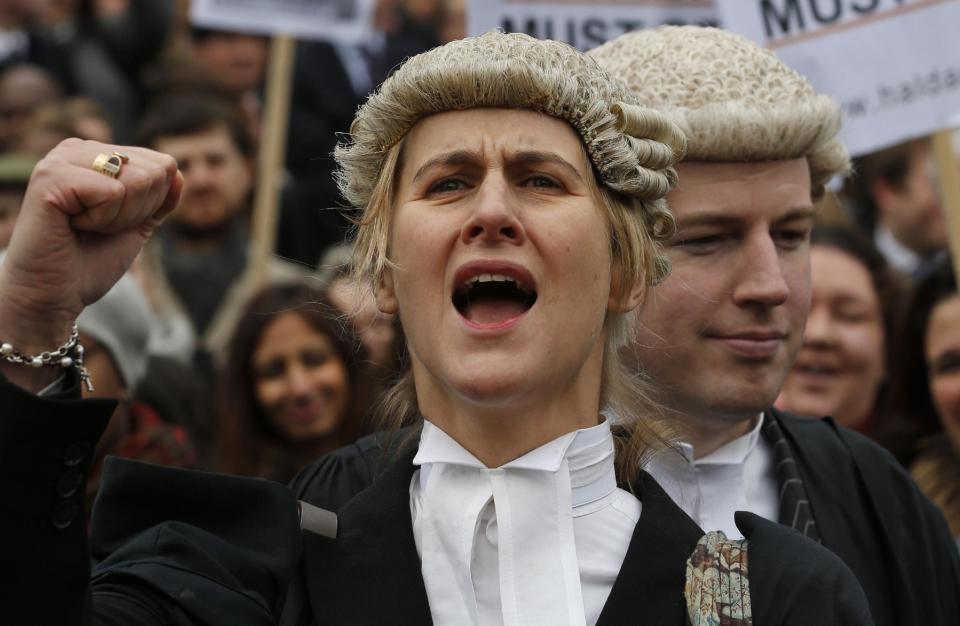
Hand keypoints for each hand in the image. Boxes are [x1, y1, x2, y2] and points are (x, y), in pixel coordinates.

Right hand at [0, 139, 181, 355]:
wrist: (55, 293)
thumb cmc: (91, 260)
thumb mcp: (137, 225)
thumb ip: (159, 198)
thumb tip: (178, 171)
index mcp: (97, 154)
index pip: (162, 165)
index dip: (151, 204)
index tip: (114, 222)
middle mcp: (78, 149)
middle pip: (153, 171)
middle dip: (137, 211)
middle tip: (98, 228)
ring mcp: (61, 159)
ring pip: (136, 179)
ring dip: (119, 217)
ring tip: (84, 226)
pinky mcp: (51, 176)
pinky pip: (112, 192)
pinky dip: (103, 219)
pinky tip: (74, 225)